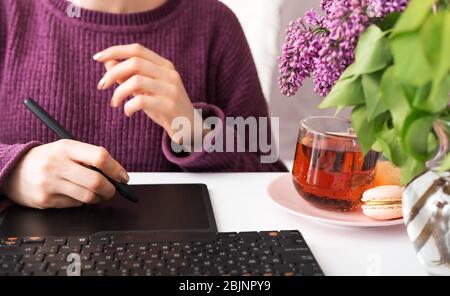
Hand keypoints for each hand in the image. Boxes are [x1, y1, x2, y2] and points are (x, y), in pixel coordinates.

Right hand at [2, 140, 128, 208]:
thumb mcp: (66, 150)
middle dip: (111, 189)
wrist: (14, 171)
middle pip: (96, 181)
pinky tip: (75, 194)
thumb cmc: (48, 159)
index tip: (123, 177)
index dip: (116, 169)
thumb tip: (118, 174)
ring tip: (96, 193)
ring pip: (88, 196)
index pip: (99, 157)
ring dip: (98, 198)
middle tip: (114, 190)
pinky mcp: (46, 200)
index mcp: (66, 147)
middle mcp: (57, 164)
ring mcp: (50, 183)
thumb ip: (90, 158)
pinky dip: (82, 202)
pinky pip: (75, 204)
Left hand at [94, 43, 201, 142]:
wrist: (190, 129)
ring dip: (118, 92)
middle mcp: (169, 74)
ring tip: (114, 102)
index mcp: (164, 65)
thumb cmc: (165, 108)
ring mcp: (171, 89)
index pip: (137, 50)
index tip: (97, 57)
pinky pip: (141, 101)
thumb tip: (108, 62)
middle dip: (112, 73)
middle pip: (134, 62)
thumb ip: (129, 76)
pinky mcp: (170, 106)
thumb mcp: (147, 90)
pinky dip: (128, 106)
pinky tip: (128, 112)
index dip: (115, 51)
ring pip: (136, 81)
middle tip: (102, 85)